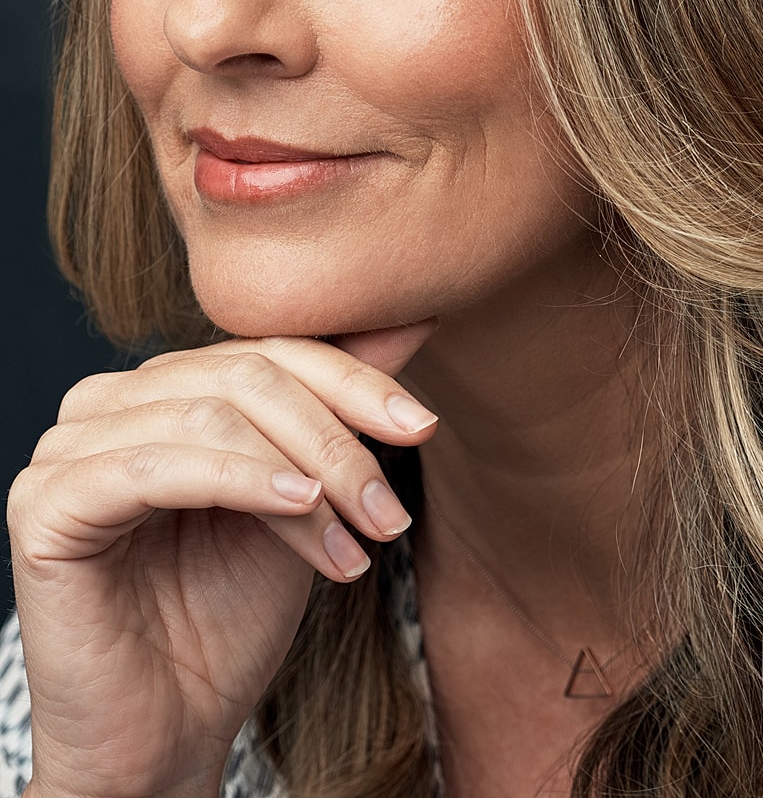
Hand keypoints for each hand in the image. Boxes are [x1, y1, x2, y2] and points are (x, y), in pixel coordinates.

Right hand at [7, 330, 437, 797]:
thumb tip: (405, 324)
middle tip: (389, 512)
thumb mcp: (302, 498)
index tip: (422, 425)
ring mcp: (67, 448)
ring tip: (356, 537)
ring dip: (304, 476)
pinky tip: (298, 509)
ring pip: (210, 416)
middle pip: (245, 377)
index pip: (269, 352)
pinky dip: (239, 481)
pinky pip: (154, 465)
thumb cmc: (230, 615)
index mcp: (164, 388)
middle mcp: (109, 402)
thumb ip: (333, 414)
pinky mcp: (45, 504)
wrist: (167, 732)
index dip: (353, 381)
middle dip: (336, 441)